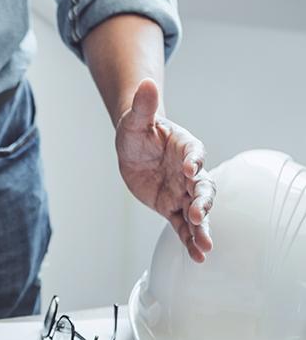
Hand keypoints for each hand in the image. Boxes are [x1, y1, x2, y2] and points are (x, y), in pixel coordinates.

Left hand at [116, 78, 215, 261]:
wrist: (133, 147)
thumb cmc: (137, 131)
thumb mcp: (135, 120)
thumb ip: (144, 106)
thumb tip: (146, 83)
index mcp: (185, 147)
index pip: (195, 154)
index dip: (195, 161)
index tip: (191, 169)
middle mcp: (190, 172)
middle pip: (203, 187)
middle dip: (203, 201)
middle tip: (199, 213)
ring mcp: (182, 191)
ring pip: (197, 211)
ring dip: (202, 228)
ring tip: (205, 246)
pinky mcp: (172, 207)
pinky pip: (183, 225)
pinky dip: (190, 239)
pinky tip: (197, 255)